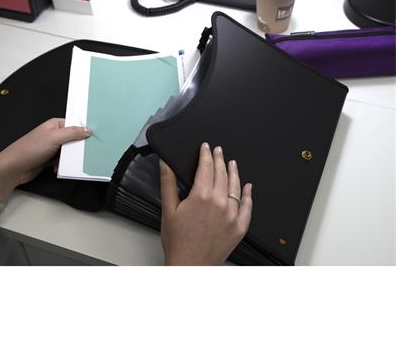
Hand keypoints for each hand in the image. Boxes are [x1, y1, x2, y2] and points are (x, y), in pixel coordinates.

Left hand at [0, 118, 91, 202]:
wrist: (13, 169)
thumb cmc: (29, 149)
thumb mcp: (54, 138)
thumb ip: (73, 133)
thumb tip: (88, 130)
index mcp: (55, 125)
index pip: (76, 125)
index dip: (85, 130)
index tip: (95, 137)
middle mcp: (54, 135)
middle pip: (75, 139)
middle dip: (78, 148)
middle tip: (86, 153)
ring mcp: (52, 147)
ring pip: (70, 152)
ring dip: (70, 159)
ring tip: (67, 162)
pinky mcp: (50, 159)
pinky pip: (64, 161)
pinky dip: (63, 166)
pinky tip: (58, 168)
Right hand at [160, 142, 252, 264]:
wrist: (189, 266)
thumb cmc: (178, 241)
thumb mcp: (168, 209)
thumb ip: (168, 183)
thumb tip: (165, 164)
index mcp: (201, 196)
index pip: (206, 167)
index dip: (206, 154)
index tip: (206, 147)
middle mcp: (220, 203)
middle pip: (221, 174)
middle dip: (219, 159)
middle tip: (218, 150)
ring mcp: (232, 215)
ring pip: (236, 187)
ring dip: (234, 172)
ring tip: (232, 163)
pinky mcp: (239, 227)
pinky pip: (247, 206)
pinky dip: (248, 195)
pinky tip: (247, 187)